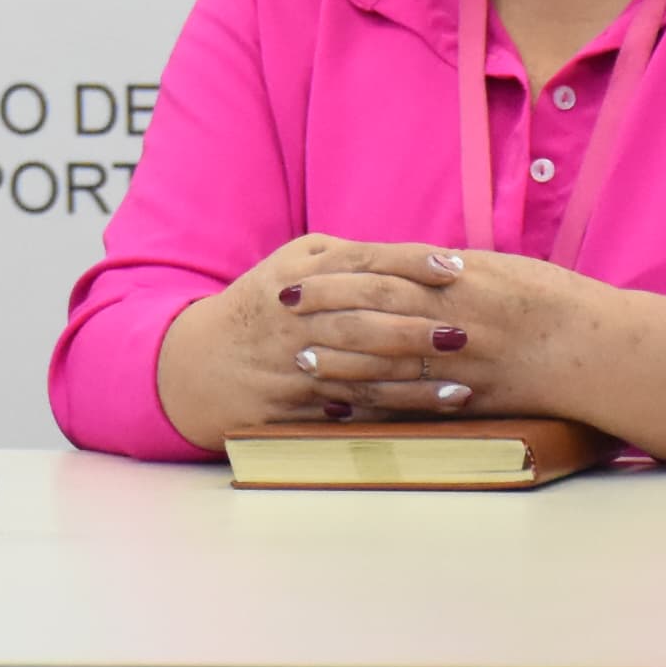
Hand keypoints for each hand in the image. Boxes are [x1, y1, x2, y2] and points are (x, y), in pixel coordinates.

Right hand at [155, 234, 463, 450]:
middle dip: (416, 326)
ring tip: (462, 381)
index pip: (362, 262)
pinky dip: (395, 409)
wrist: (200, 365)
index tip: (456, 267)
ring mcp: (294, 364)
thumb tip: (408, 257)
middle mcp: (296, 318)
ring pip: (362, 371)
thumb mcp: (288, 266)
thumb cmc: (261, 307)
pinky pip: (353, 408)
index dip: (411, 263)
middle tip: (465, 331)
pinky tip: (431, 407)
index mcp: (297, 275)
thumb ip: (342, 257)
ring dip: (415, 379)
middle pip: (363, 319)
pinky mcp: (295, 405)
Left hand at [289, 249, 665, 457]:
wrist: (598, 348)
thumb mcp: (494, 269)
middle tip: (281, 312)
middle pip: (375, 312)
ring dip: (339, 362)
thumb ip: (440, 271)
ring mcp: (463, 362)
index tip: (295, 277)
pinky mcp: (472, 398)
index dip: (333, 275)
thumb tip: (391, 266)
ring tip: (300, 360)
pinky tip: (345, 405)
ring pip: (388, 362)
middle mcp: (455, 318)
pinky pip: (415, 403)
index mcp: (460, 279)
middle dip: (324, 312)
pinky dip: (377, 404)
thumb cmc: (548, 300)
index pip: (381, 272)